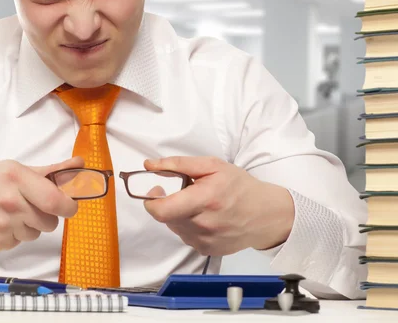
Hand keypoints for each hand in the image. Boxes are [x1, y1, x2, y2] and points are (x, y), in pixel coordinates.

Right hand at [0, 156, 83, 253]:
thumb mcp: (14, 169)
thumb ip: (49, 171)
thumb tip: (80, 165)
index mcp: (15, 178)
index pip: (55, 200)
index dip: (68, 206)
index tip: (69, 206)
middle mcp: (9, 202)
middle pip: (49, 222)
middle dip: (47, 216)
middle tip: (31, 207)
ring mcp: (1, 226)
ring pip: (35, 234)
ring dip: (29, 227)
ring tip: (10, 214)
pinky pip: (18, 243)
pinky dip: (13, 236)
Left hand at [142, 156, 293, 255]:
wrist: (266, 215)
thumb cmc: (241, 187)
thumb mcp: (212, 165)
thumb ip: (178, 164)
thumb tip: (149, 165)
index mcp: (203, 201)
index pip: (161, 210)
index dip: (151, 200)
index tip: (155, 189)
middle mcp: (202, 225)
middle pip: (166, 217)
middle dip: (168, 203)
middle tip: (185, 192)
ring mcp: (204, 241)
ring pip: (174, 227)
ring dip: (178, 214)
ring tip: (199, 204)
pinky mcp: (206, 250)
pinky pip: (185, 236)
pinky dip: (188, 225)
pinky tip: (205, 217)